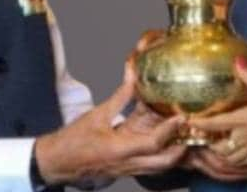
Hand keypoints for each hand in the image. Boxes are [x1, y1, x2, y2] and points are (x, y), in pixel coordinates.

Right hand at [35, 63, 186, 183]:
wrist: (56, 163)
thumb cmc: (73, 140)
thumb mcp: (97, 115)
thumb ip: (120, 97)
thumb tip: (134, 76)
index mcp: (118, 149)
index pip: (153, 143)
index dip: (170, 130)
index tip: (181, 116)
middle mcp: (127, 163)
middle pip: (164, 163)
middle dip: (182, 149)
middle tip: (190, 131)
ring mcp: (127, 170)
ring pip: (159, 167)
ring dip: (173, 153)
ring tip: (183, 135)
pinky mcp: (126, 170)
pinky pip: (150, 166)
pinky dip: (161, 155)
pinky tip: (165, 141)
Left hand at [189, 58, 246, 165]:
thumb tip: (238, 61)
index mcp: (244, 120)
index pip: (215, 124)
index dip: (199, 123)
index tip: (189, 120)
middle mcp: (246, 136)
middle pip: (219, 146)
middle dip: (208, 143)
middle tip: (201, 135)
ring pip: (230, 157)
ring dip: (220, 153)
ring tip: (215, 146)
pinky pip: (244, 161)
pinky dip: (236, 159)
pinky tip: (236, 153)